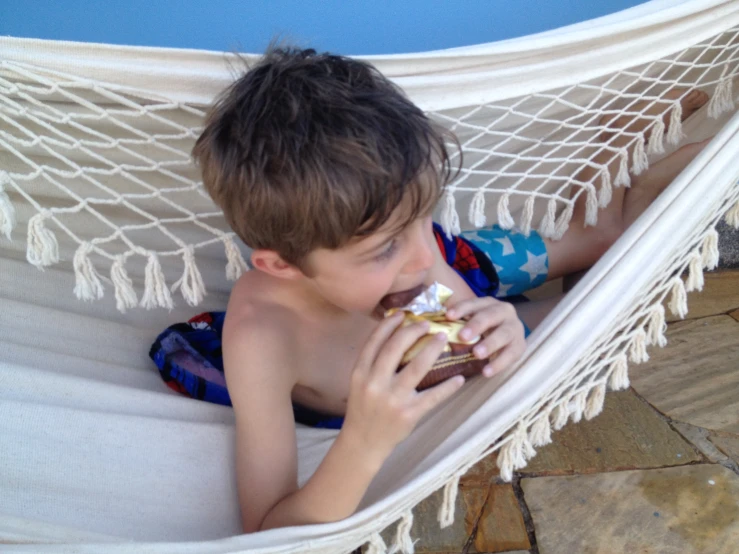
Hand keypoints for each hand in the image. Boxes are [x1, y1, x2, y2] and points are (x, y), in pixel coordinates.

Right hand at [342, 312, 465, 464]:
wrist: (363, 442)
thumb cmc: (364, 408)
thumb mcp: (360, 383)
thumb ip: (373, 362)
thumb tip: (395, 335)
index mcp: (360, 372)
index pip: (375, 341)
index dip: (389, 324)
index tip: (403, 314)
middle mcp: (374, 383)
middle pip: (395, 348)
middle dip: (413, 331)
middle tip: (428, 323)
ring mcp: (393, 399)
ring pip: (417, 367)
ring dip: (432, 349)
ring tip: (442, 338)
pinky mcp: (409, 414)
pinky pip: (433, 397)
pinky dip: (448, 387)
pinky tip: (459, 378)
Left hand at [445, 297, 525, 376]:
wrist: (508, 340)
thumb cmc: (482, 331)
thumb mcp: (471, 322)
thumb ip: (456, 322)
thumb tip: (428, 325)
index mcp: (488, 303)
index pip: (474, 303)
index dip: (461, 309)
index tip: (448, 316)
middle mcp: (504, 311)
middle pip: (490, 316)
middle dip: (476, 325)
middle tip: (462, 336)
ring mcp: (514, 328)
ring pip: (504, 334)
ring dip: (490, 344)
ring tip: (477, 354)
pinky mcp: (520, 346)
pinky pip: (511, 355)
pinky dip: (499, 364)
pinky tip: (486, 372)